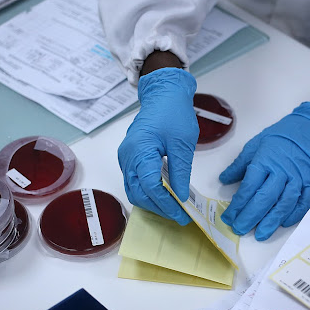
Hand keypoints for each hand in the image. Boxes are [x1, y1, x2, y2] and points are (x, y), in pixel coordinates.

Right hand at [118, 67, 198, 225]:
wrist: (163, 94)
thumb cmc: (173, 113)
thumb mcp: (182, 143)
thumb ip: (180, 172)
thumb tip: (181, 196)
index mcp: (140, 151)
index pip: (150, 187)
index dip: (166, 204)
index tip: (182, 214)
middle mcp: (128, 157)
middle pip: (138, 193)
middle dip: (158, 207)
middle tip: (179, 215)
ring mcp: (126, 158)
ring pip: (134, 190)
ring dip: (152, 202)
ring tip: (173, 208)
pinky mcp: (130, 159)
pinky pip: (135, 182)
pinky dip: (148, 192)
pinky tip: (165, 196)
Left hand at [219, 103, 309, 239]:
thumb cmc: (281, 136)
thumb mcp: (256, 144)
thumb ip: (239, 165)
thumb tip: (223, 180)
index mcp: (265, 161)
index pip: (249, 187)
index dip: (238, 205)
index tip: (228, 217)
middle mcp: (282, 172)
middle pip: (265, 198)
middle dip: (251, 217)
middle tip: (240, 230)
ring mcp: (299, 178)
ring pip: (284, 203)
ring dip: (271, 221)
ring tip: (260, 234)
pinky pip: (304, 202)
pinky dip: (294, 214)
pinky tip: (283, 223)